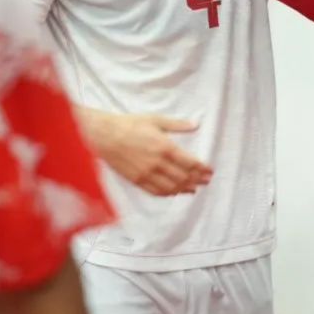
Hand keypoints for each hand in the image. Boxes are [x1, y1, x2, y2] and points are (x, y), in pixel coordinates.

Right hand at [86, 112, 211, 195]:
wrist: (104, 136)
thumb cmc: (129, 125)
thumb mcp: (155, 120)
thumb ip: (177, 125)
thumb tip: (195, 124)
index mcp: (165, 147)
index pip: (190, 163)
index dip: (202, 169)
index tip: (209, 171)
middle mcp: (158, 163)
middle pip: (183, 177)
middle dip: (197, 180)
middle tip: (205, 181)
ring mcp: (147, 174)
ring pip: (171, 187)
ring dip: (185, 189)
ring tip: (193, 189)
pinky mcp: (137, 180)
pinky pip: (156, 191)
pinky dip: (168, 193)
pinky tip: (174, 192)